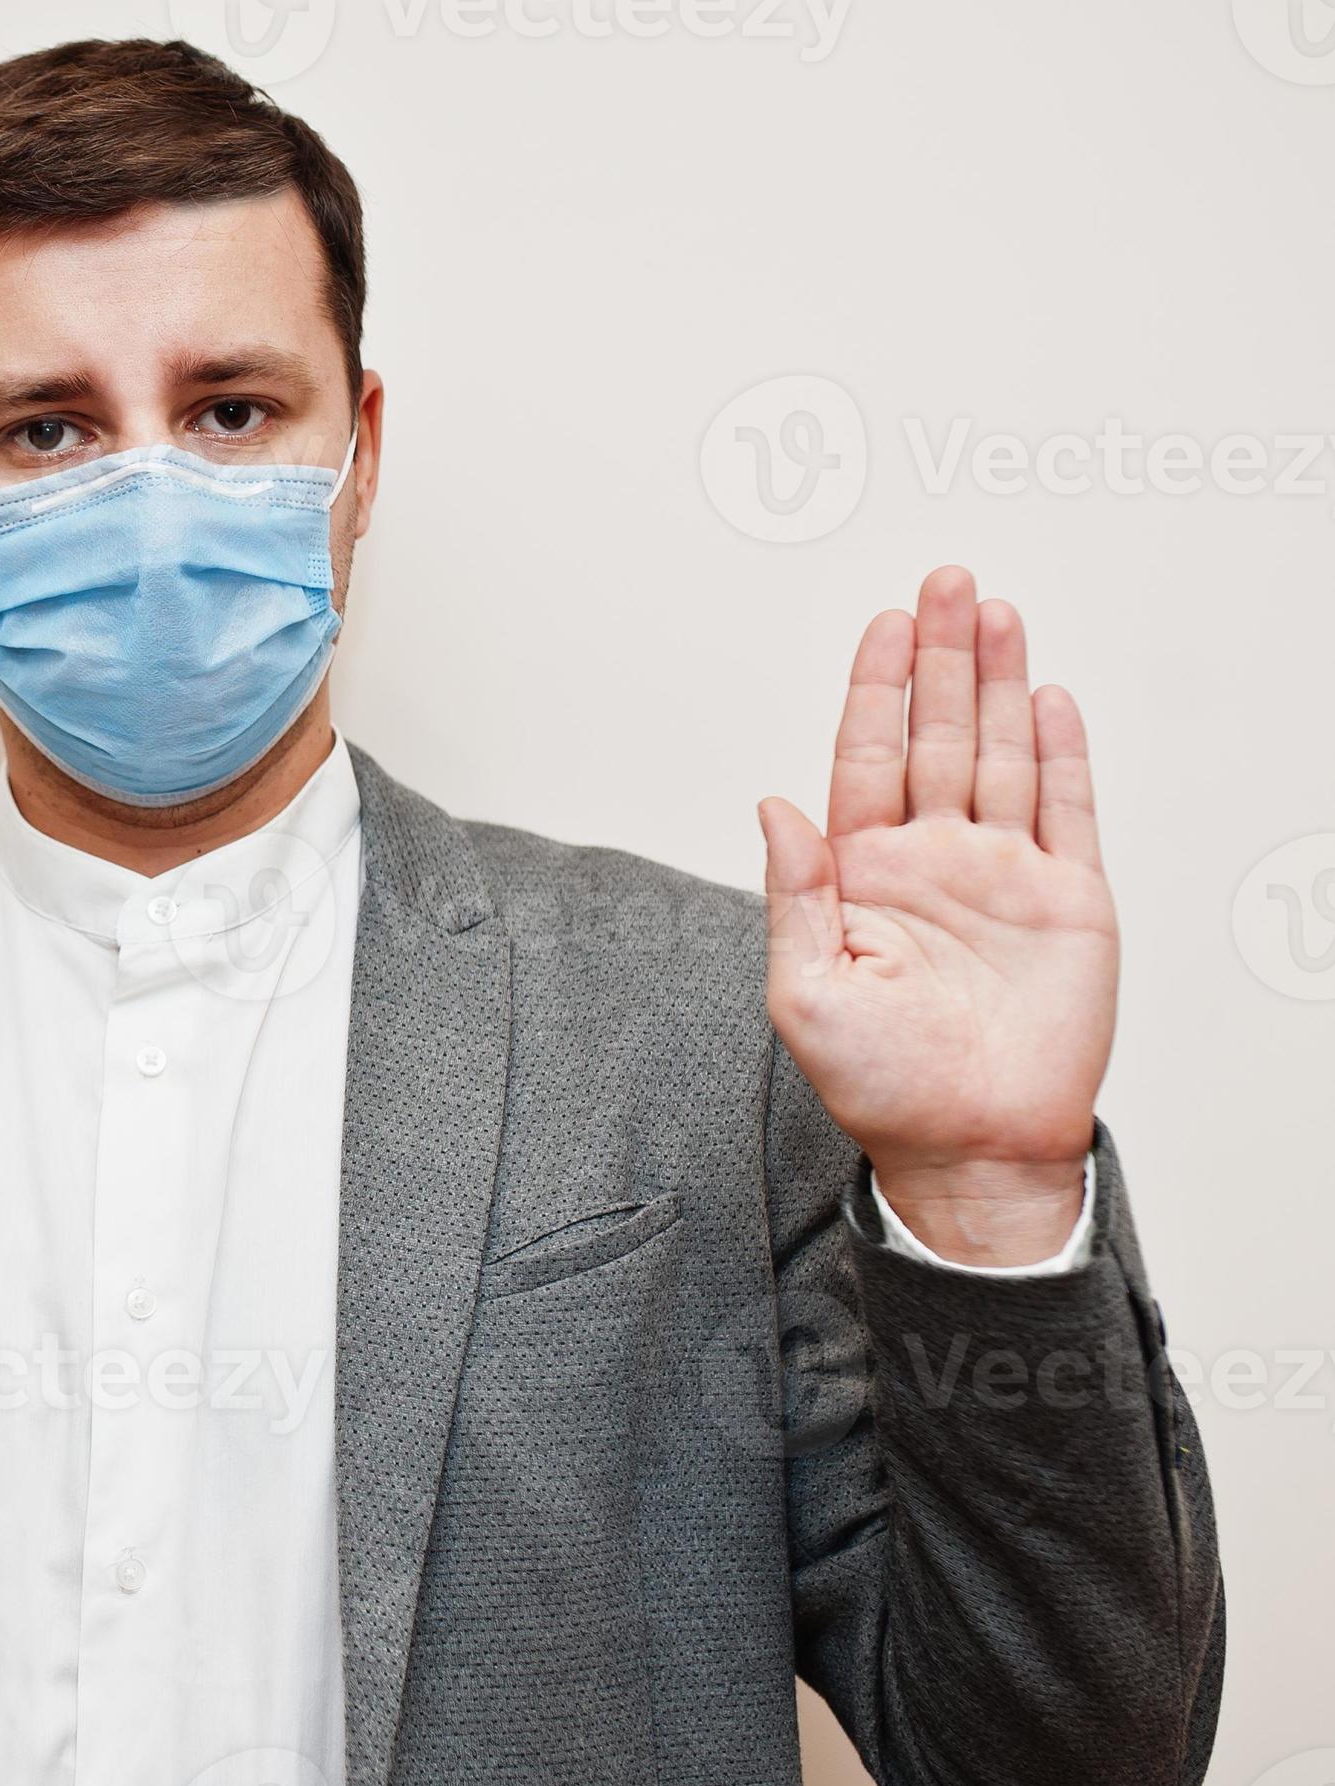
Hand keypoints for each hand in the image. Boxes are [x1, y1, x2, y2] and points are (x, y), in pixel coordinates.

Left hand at [760, 567, 1114, 1265]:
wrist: (972, 1148)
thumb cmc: (880, 1086)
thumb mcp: (805, 992)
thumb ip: (794, 892)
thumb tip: (773, 802)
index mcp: (863, 876)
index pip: (867, 758)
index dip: (876, 689)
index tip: (884, 623)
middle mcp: (932, 861)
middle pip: (937, 735)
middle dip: (940, 658)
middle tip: (946, 582)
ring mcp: (1003, 874)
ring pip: (1000, 755)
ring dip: (997, 683)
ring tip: (995, 611)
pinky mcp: (1069, 899)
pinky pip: (1067, 810)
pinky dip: (1059, 752)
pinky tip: (1047, 697)